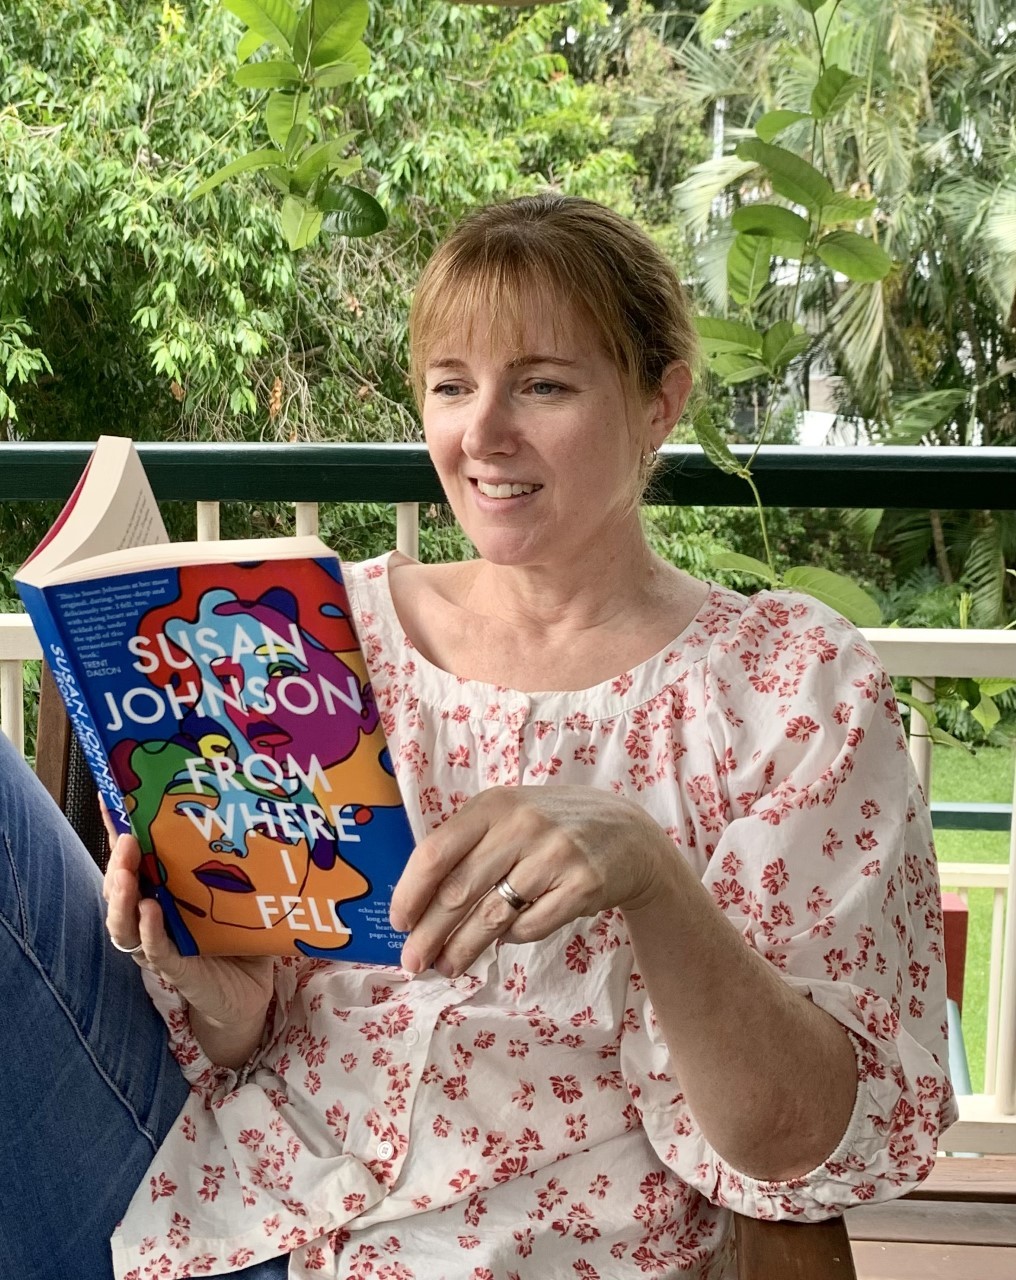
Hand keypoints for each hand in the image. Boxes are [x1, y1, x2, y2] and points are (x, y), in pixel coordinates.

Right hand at [101, 805, 272, 1034]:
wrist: (251, 993)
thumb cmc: (241, 940)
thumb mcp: (243, 897)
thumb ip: (244, 867)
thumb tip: (263, 819)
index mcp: (165, 892)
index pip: (136, 859)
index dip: (118, 830)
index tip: (108, 797)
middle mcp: (152, 916)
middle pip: (120, 887)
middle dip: (118, 862)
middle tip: (126, 839)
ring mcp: (159, 944)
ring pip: (124, 923)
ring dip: (121, 898)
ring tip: (126, 877)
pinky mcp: (175, 970)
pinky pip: (154, 950)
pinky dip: (150, 931)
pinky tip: (151, 912)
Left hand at [390, 785, 673, 977]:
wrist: (628, 834)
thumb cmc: (553, 828)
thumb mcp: (509, 817)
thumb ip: (468, 845)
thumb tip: (418, 902)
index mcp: (493, 805)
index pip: (435, 852)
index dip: (410, 892)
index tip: (398, 923)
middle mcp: (522, 824)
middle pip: (458, 891)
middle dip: (429, 933)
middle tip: (412, 962)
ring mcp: (555, 854)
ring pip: (491, 916)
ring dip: (462, 948)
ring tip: (446, 966)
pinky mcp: (583, 885)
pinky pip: (530, 926)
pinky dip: (512, 938)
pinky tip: (505, 940)